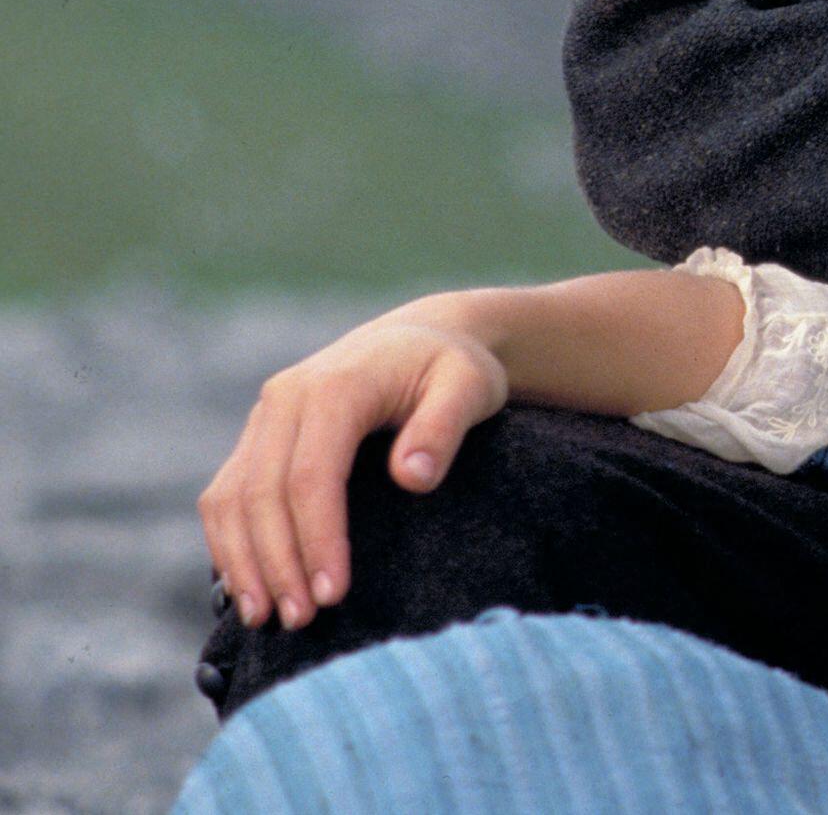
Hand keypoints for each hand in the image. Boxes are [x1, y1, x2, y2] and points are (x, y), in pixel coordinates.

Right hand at [196, 307, 510, 632]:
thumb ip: (444, 426)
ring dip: (243, 562)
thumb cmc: (453, 367)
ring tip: (266, 620)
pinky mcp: (257, 437)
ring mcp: (265, 418)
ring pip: (230, 498)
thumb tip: (412, 478)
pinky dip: (230, 543)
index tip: (334, 594)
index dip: (317, 539)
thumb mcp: (469, 386)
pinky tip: (250, 586)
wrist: (424, 336)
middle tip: (301, 621)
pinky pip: (226, 494)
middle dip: (277, 564)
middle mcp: (285, 398)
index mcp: (335, 386)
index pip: (311, 476)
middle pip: (262, 494)